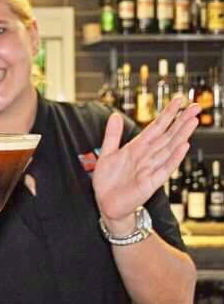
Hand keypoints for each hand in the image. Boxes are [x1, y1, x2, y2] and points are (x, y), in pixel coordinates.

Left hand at [94, 97, 199, 233]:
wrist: (107, 204)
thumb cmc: (108, 181)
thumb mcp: (107, 154)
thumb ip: (112, 135)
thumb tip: (114, 115)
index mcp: (137, 147)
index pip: (156, 127)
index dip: (167, 114)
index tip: (178, 100)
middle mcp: (147, 156)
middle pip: (167, 135)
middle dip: (181, 120)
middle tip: (195, 106)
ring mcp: (151, 168)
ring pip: (169, 148)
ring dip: (181, 134)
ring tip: (193, 120)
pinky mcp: (151, 182)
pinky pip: (165, 168)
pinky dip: (174, 157)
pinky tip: (184, 145)